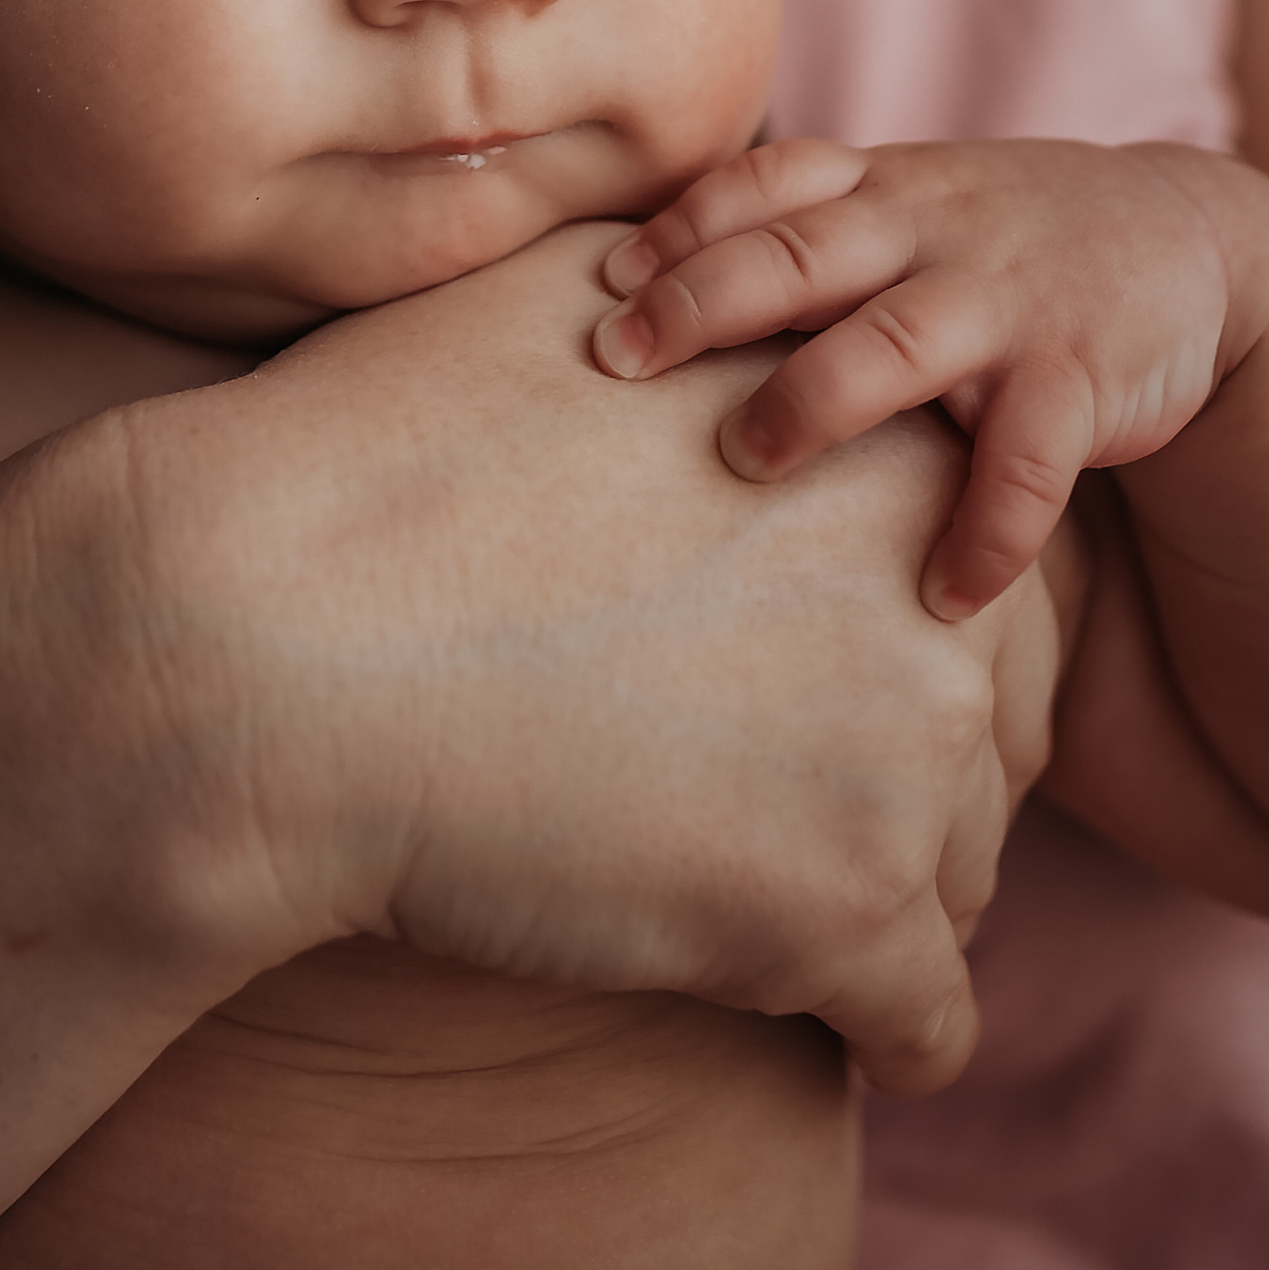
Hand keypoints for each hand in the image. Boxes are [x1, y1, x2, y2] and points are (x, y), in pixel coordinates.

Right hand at [79, 224, 1049, 1093]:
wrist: (266, 639)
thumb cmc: (383, 456)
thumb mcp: (578, 297)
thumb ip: (710, 289)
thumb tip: (734, 238)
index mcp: (890, 452)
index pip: (991, 576)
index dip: (895, 628)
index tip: (797, 666)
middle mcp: (937, 595)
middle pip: (1002, 731)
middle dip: (909, 768)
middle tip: (780, 791)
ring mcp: (909, 761)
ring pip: (963, 876)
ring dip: (876, 895)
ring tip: (750, 894)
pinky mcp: (843, 919)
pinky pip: (932, 1024)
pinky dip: (871, 1032)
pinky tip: (802, 1021)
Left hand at [592, 136, 1234, 618]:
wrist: (1192, 245)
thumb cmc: (998, 242)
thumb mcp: (904, 207)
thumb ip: (793, 234)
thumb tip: (620, 285)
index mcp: (879, 189)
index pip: (764, 186)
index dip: (680, 226)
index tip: (600, 279)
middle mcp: (933, 232)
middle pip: (799, 255)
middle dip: (701, 303)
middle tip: (618, 361)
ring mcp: (1008, 302)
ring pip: (893, 345)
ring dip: (812, 403)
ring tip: (745, 463)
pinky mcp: (1082, 378)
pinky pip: (1027, 463)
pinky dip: (985, 533)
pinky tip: (942, 596)